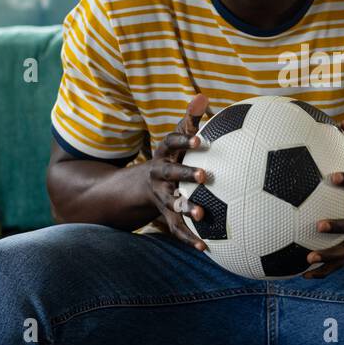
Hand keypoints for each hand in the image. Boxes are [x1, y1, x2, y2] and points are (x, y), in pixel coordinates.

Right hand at [145, 93, 212, 250]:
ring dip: (186, 208)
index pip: (172, 142)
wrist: (138, 187)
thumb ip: (188, 121)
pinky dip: (190, 238)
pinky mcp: (165, 214)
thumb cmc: (169, 158)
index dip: (185, 140)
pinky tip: (206, 248)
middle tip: (204, 176)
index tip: (202, 140)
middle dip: (185, 174)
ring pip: (171, 203)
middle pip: (170, 173)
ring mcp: (161, 196)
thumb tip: (202, 96)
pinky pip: (177, 228)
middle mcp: (159, 175)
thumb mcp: (174, 140)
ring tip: (202, 214)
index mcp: (164, 154)